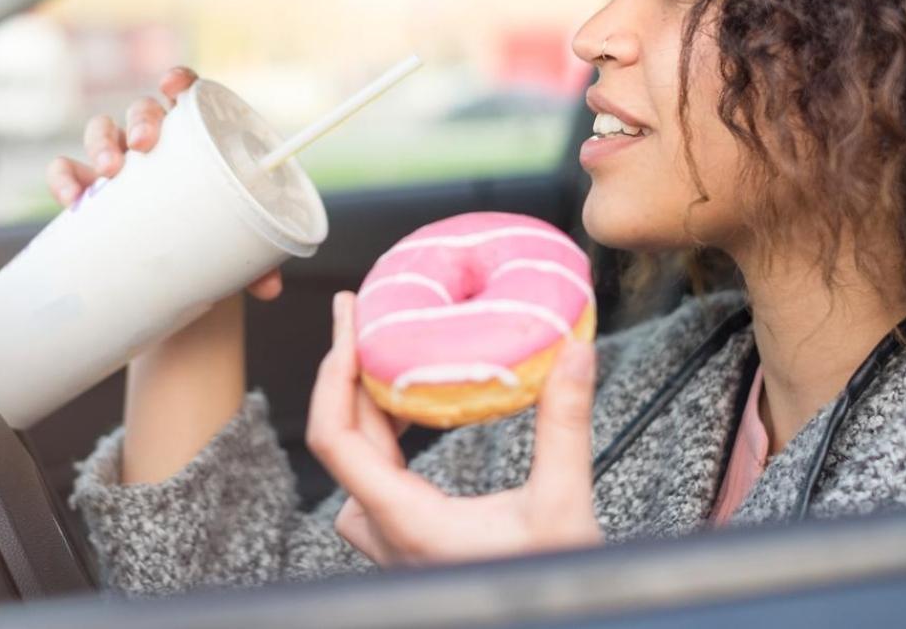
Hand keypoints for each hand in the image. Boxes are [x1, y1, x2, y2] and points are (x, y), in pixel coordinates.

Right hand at [45, 65, 281, 300]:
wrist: (174, 270)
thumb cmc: (209, 237)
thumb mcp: (235, 243)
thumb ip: (255, 259)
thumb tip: (270, 288)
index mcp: (194, 137)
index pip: (186, 94)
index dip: (178, 80)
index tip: (173, 85)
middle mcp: (154, 141)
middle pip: (143, 110)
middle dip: (140, 119)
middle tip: (144, 144)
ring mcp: (119, 162)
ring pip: (101, 131)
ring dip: (102, 143)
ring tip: (109, 172)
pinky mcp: (89, 188)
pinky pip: (67, 171)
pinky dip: (64, 178)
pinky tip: (72, 198)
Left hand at [306, 292, 601, 566]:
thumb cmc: (548, 593)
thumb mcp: (564, 507)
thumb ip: (566, 427)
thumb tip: (575, 356)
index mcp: (404, 519)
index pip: (333, 439)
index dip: (330, 375)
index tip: (346, 326)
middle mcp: (386, 528)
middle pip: (341, 437)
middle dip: (344, 368)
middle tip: (358, 313)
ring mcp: (392, 536)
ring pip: (353, 459)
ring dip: (360, 403)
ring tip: (379, 349)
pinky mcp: (408, 537)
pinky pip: (374, 473)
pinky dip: (383, 431)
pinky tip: (411, 408)